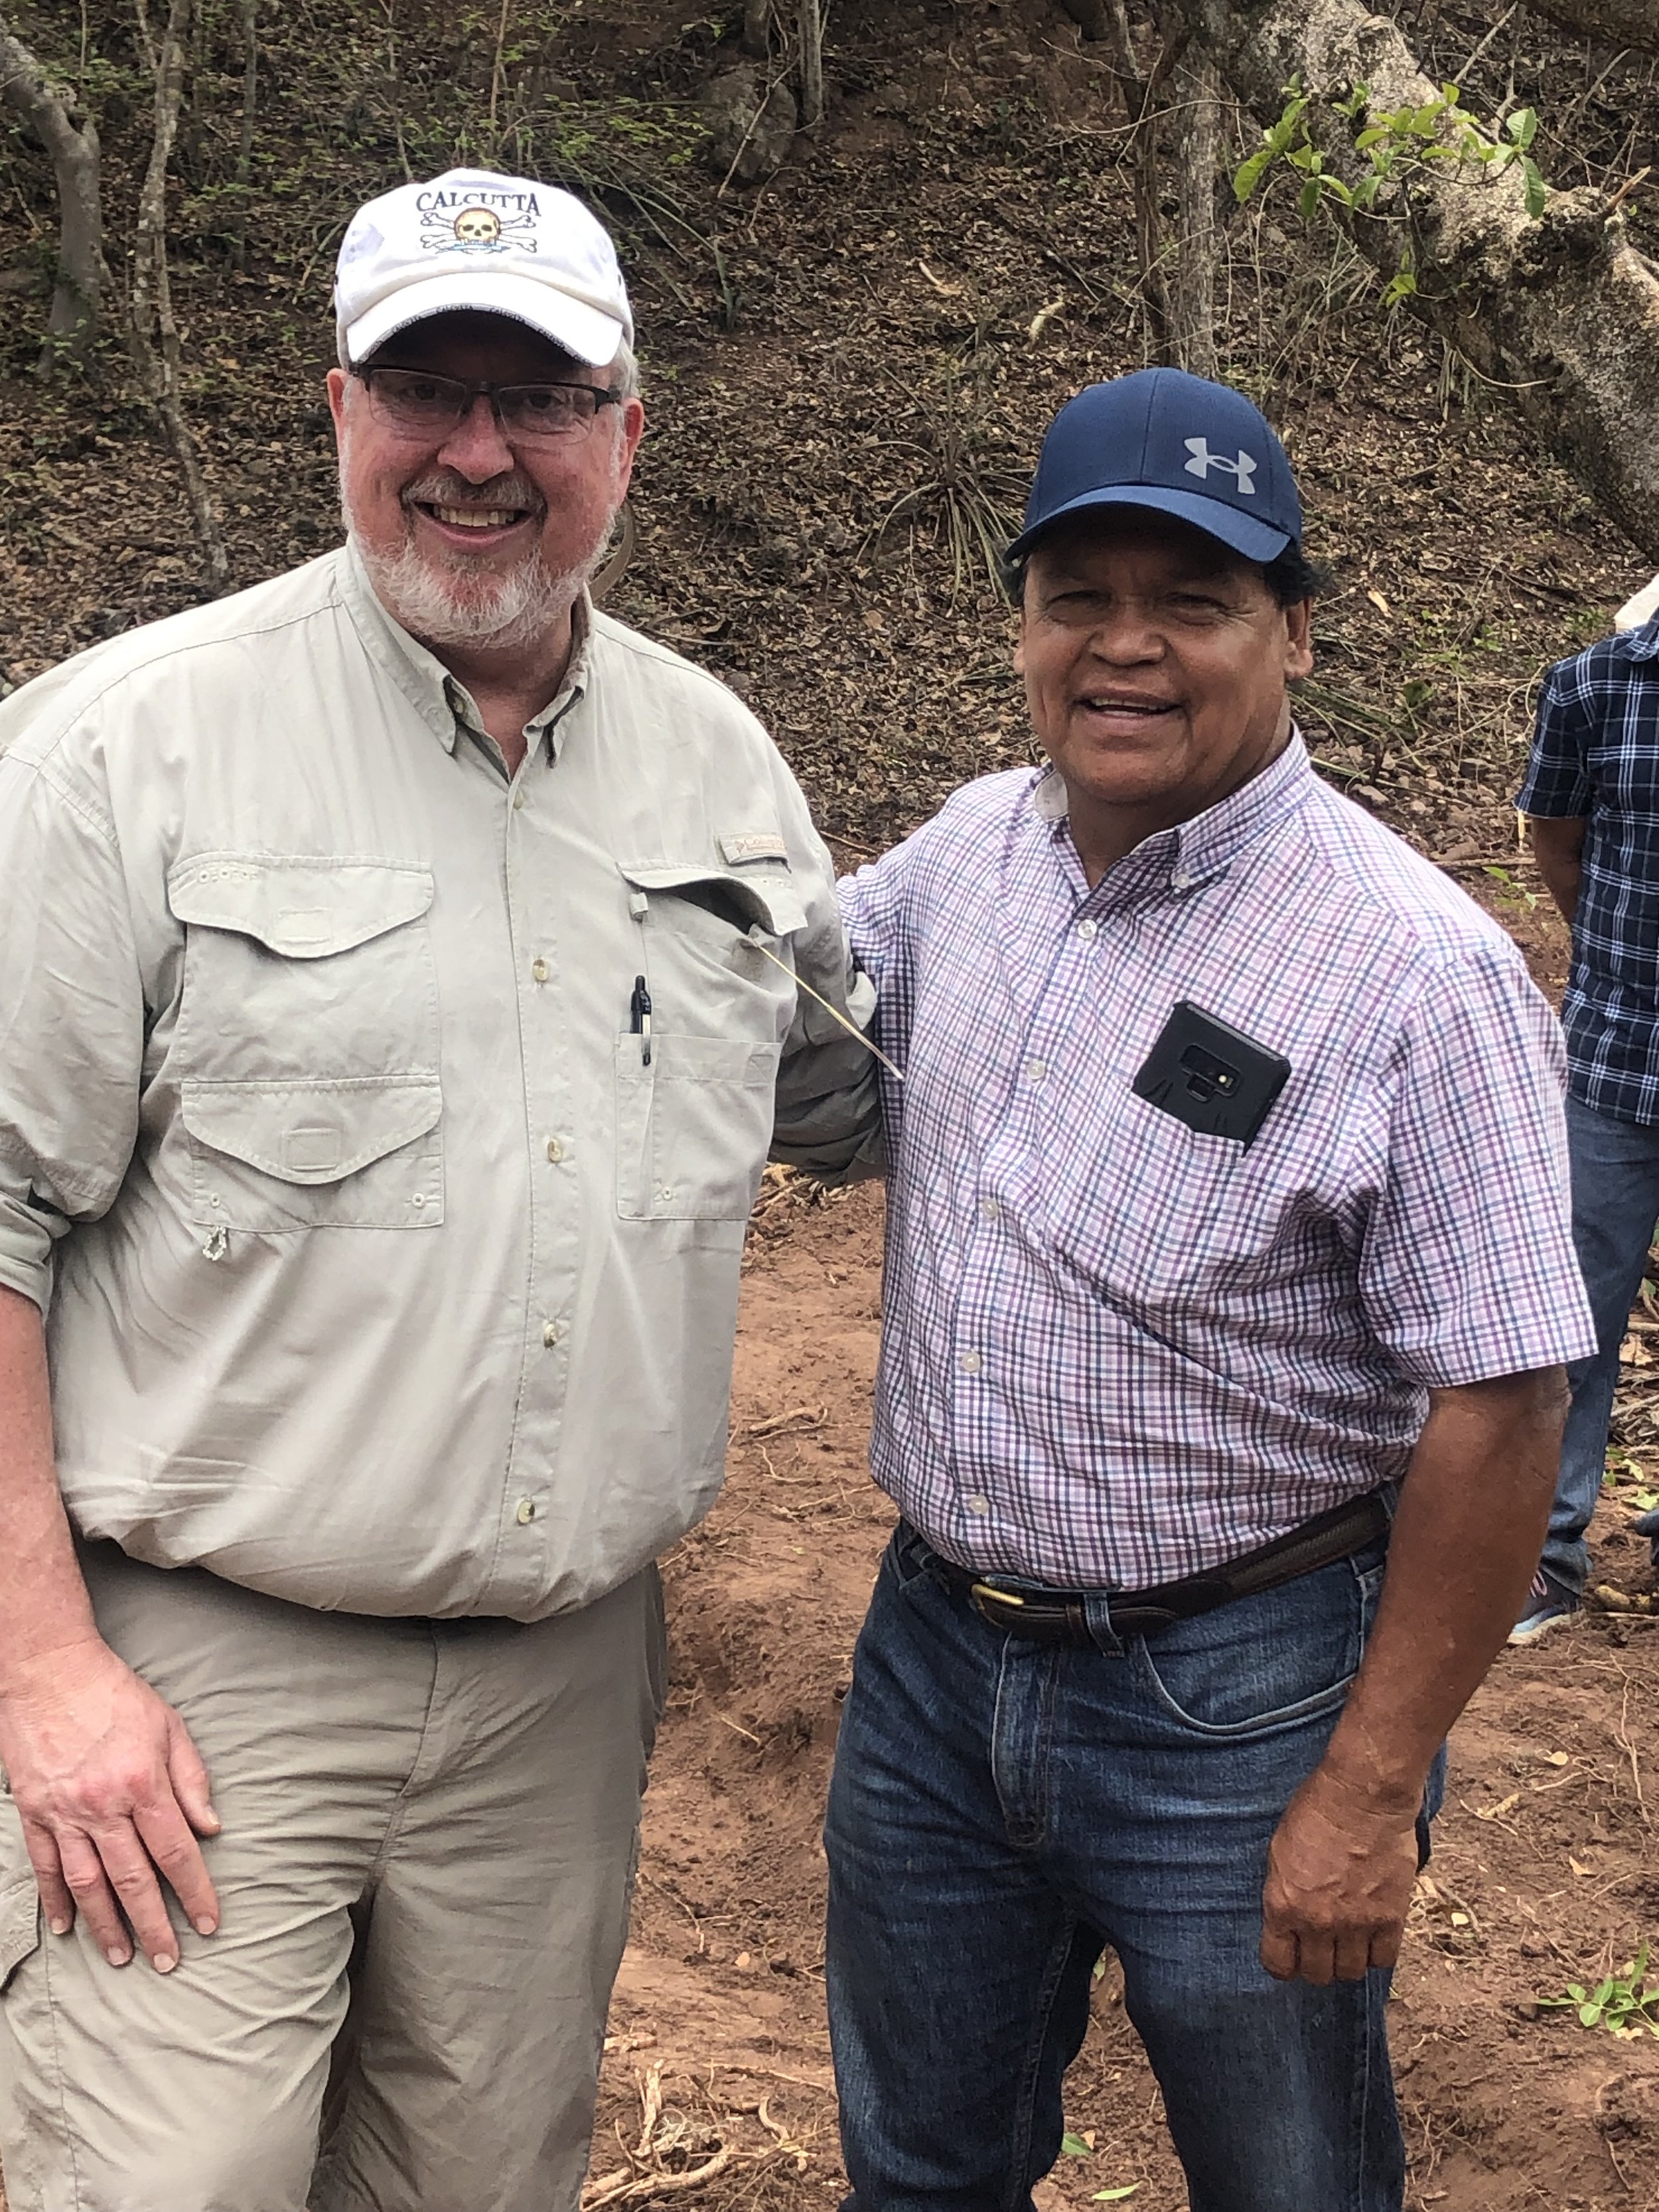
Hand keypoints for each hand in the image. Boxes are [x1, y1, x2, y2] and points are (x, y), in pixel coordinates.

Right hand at [0, 1637, 219, 1971]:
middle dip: (155, 1925)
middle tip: (170, 1961)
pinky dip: (56, 1901)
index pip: (177, 1853)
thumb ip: (191, 1779)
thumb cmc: (115, 1695)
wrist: (50, 1672)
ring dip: (107, 1925)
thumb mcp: (169, 1725)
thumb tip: (211, 1828)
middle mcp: (104, 1806)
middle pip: (134, 1880)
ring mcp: (64, 1813)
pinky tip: (67, 1927)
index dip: (195, 1892)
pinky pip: (47, 1867)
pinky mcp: (35, 1813)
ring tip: (122, 1957)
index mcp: (143, 1784)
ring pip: (89, 1884)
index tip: (208, 1923)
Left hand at [1259, 1760, 1419, 1985]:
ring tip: (1349, 1941)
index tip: (1291, 1956)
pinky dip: (1378, 1952)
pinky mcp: (1391, 1919)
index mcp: (1283, 1904)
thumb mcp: (1279, 1850)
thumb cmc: (1316, 1811)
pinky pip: (1384, 1959)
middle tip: (1322, 1947)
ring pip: (1351, 1972)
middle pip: (1317, 1974)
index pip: (1277, 1963)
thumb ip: (1283, 1891)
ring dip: (1348, 1960)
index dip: (1284, 1964)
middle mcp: (1317, 1922)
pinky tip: (1374, 1935)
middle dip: (1316, 1963)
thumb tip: (1288, 1918)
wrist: (1363, 1796)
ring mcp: (1356, 1924)